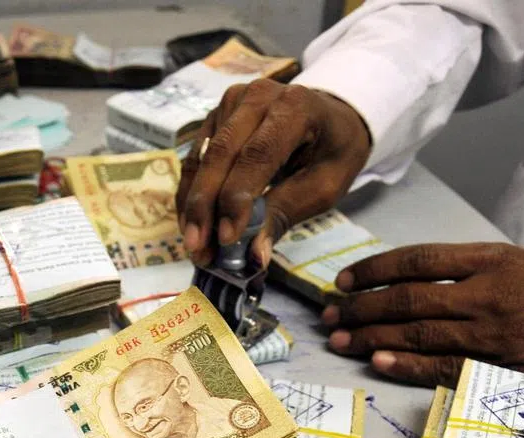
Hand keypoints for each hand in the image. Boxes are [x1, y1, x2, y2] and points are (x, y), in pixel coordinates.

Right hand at [176, 79, 370, 269]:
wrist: (332, 117)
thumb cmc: (334, 151)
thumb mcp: (325, 186)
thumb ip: (285, 213)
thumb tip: (254, 256)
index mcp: (295, 106)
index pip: (258, 154)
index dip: (236, 198)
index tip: (226, 238)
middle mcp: (258, 96)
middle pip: (221, 154)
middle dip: (206, 206)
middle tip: (197, 248)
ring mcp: (232, 102)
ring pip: (203, 158)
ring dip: (194, 205)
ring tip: (194, 245)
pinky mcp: (216, 116)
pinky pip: (196, 158)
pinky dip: (191, 193)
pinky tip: (190, 223)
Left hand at [321, 243, 523, 393]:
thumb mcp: (522, 264)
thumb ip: (470, 270)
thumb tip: (413, 281)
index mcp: (491, 259)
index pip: (417, 259)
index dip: (373, 270)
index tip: (345, 280)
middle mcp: (487, 292)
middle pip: (407, 297)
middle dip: (361, 306)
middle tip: (330, 315)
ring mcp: (493, 332)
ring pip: (418, 332)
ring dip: (371, 336)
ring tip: (339, 340)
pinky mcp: (502, 369)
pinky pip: (444, 367)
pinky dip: (407, 364)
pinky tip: (377, 361)